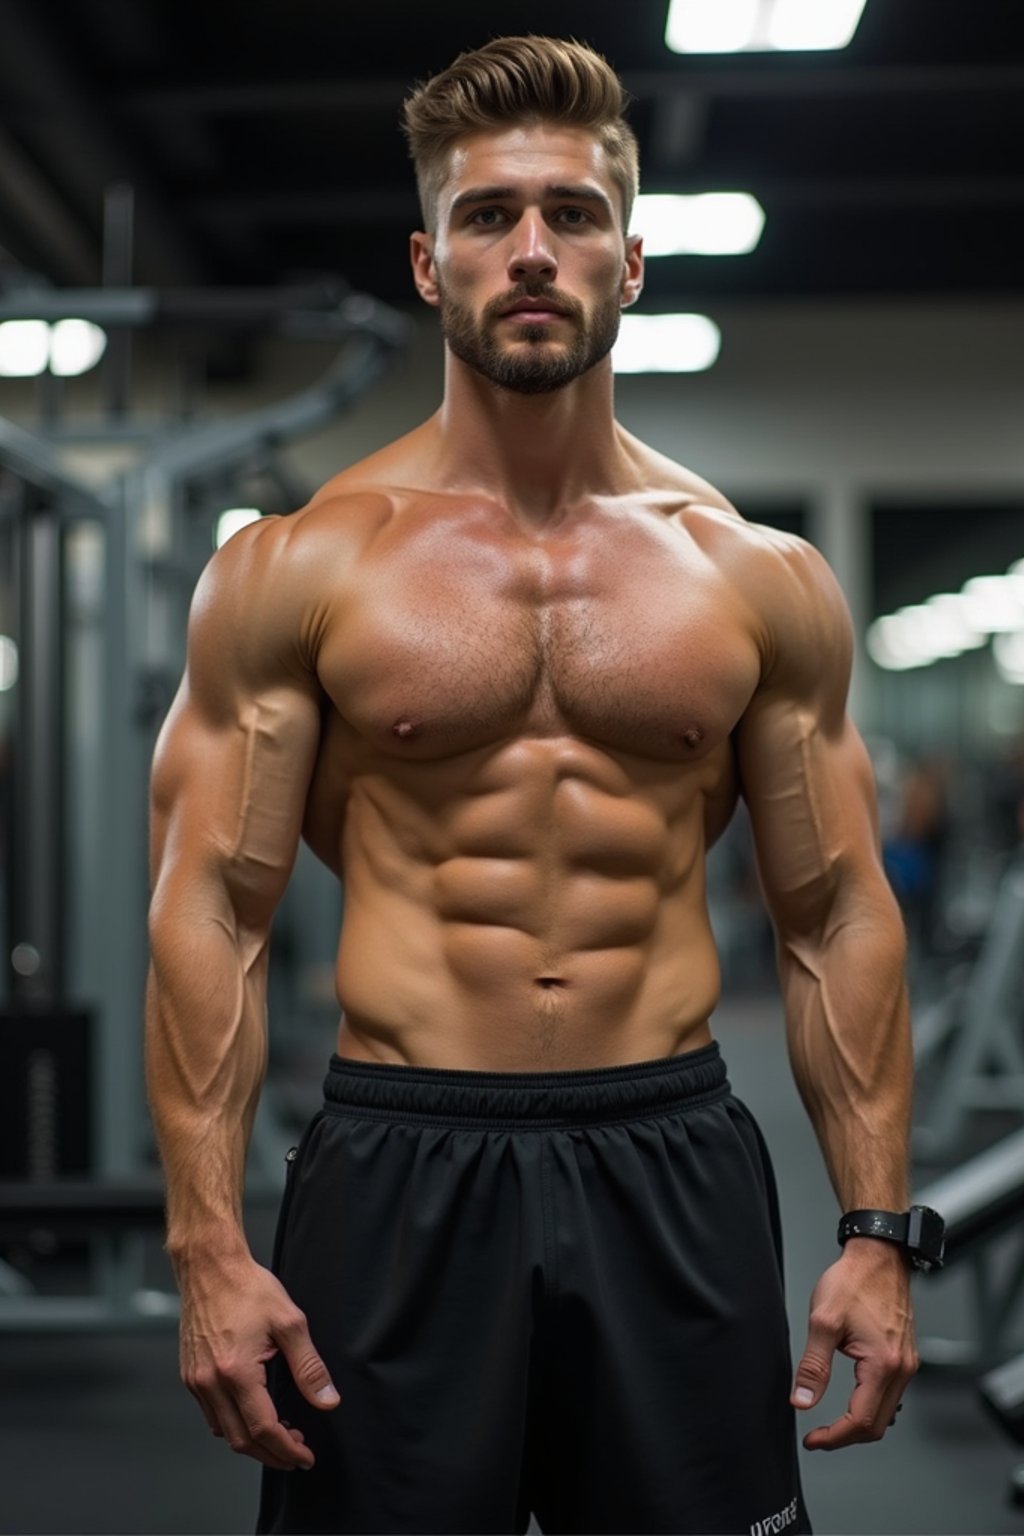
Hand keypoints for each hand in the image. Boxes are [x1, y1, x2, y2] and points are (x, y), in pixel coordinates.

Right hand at [177, 1251, 339, 1469]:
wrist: (209, 1267)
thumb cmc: (248, 1288)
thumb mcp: (290, 1322)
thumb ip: (309, 1367)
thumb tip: (327, 1401)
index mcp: (236, 1372)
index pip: (264, 1429)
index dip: (288, 1450)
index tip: (305, 1457)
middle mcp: (210, 1382)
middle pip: (241, 1440)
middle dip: (272, 1454)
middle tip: (297, 1452)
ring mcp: (196, 1381)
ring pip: (224, 1432)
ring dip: (252, 1442)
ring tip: (281, 1433)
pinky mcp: (190, 1375)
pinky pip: (211, 1414)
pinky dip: (234, 1425)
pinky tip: (253, 1413)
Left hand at [790, 1239, 917, 1450]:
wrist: (879, 1255)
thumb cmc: (854, 1280)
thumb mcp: (823, 1321)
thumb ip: (812, 1366)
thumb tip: (801, 1400)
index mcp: (883, 1365)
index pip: (860, 1421)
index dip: (833, 1437)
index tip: (813, 1440)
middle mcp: (902, 1369)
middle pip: (876, 1425)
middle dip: (845, 1437)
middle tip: (818, 1436)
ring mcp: (907, 1364)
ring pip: (886, 1413)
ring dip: (859, 1424)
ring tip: (831, 1423)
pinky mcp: (905, 1357)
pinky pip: (891, 1395)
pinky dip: (871, 1406)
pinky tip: (852, 1401)